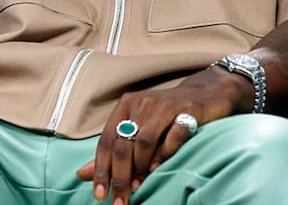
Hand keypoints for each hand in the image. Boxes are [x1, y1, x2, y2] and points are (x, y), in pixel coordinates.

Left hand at [76, 70, 246, 204]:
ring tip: (139, 187)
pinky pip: (173, 137)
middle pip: (123, 144)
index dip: (101, 170)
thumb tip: (81, 175)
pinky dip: (164, 155)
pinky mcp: (188, 111)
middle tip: (120, 200)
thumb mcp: (137, 127)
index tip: (100, 195)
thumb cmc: (166, 114)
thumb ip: (112, 150)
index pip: (106, 141)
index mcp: (125, 105)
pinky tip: (159, 169)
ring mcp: (165, 106)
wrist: (206, 94)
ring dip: (140, 168)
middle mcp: (142, 102)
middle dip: (120, 177)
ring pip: (145, 141)